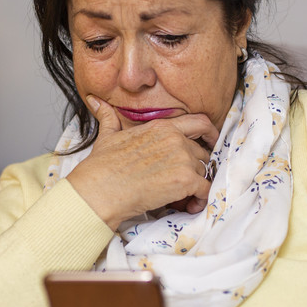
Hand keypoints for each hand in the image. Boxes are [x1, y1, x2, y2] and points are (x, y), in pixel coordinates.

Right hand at [65, 96, 219, 229]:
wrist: (100, 189)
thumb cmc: (102, 166)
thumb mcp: (107, 136)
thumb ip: (109, 118)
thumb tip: (95, 101)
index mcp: (162, 127)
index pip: (199, 123)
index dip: (210, 134)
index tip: (211, 143)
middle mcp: (176, 139)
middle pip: (202, 152)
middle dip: (196, 167)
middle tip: (184, 181)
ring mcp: (183, 158)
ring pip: (204, 171)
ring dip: (196, 184)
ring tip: (182, 196)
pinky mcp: (186, 179)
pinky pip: (205, 189)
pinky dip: (200, 199)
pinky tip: (188, 205)